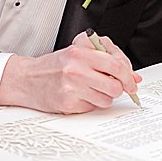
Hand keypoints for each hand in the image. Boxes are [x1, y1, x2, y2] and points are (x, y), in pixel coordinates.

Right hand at [0, 33, 140, 113]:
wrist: (28, 79)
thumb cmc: (55, 65)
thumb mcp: (80, 52)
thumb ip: (108, 59)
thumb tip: (134, 77)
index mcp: (80, 53)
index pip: (116, 65)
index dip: (129, 76)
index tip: (132, 82)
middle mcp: (76, 70)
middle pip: (115, 86)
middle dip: (118, 89)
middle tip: (113, 87)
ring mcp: (71, 88)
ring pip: (106, 100)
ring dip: (103, 97)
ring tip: (90, 89)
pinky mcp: (68, 104)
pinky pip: (92, 108)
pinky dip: (90, 103)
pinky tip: (79, 95)